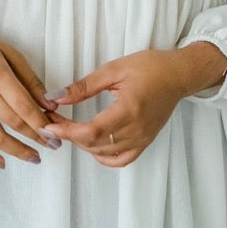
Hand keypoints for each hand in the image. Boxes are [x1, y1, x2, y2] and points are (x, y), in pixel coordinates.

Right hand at [0, 13, 60, 169]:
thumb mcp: (9, 52)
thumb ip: (30, 79)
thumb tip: (49, 103)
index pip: (23, 105)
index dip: (41, 122)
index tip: (55, 132)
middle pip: (12, 122)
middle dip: (36, 137)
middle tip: (53, 144)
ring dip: (17, 151)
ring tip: (34, 157)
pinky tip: (1, 162)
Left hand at [38, 49, 186, 166]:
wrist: (178, 75)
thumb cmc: (150, 67)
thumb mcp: (114, 69)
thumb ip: (84, 86)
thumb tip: (56, 97)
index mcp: (129, 110)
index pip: (91, 131)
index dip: (67, 131)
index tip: (48, 125)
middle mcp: (136, 130)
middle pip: (94, 144)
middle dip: (69, 135)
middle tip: (53, 120)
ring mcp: (142, 139)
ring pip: (104, 155)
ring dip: (82, 145)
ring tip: (69, 128)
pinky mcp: (145, 142)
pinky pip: (121, 160)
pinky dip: (102, 157)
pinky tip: (92, 144)